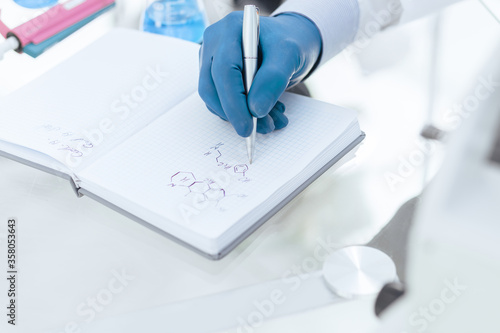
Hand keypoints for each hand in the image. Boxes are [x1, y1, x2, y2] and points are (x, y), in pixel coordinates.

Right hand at [198, 12, 321, 136]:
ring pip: (215, 99)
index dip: (233, 102)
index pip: (223, 70)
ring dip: (242, 116)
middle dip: (236, 114)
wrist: (290, 42)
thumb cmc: (289, 42)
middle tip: (264, 128)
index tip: (247, 126)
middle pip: (212, 87)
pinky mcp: (216, 77)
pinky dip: (243, 114)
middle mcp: (215, 44)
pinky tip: (266, 113)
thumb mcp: (289, 55)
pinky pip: (222, 102)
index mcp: (230, 30)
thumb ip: (273, 79)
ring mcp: (212, 61)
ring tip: (273, 119)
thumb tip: (255, 110)